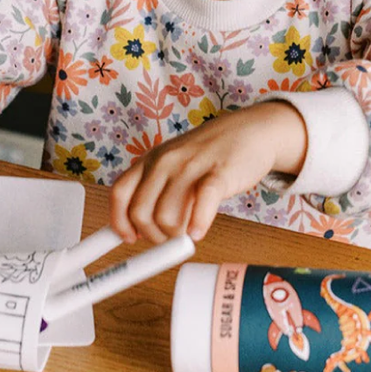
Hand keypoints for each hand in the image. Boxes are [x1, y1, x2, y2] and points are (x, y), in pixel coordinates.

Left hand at [109, 101, 306, 243]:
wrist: (251, 130)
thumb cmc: (211, 153)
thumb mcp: (175, 163)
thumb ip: (157, 189)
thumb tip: (140, 228)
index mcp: (151, 159)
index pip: (119, 194)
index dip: (119, 222)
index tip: (129, 239)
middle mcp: (165, 161)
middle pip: (139, 212)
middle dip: (152, 236)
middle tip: (168, 241)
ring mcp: (190, 166)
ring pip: (166, 217)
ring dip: (175, 236)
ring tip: (189, 232)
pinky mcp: (218, 173)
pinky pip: (201, 204)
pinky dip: (198, 225)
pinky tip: (200, 230)